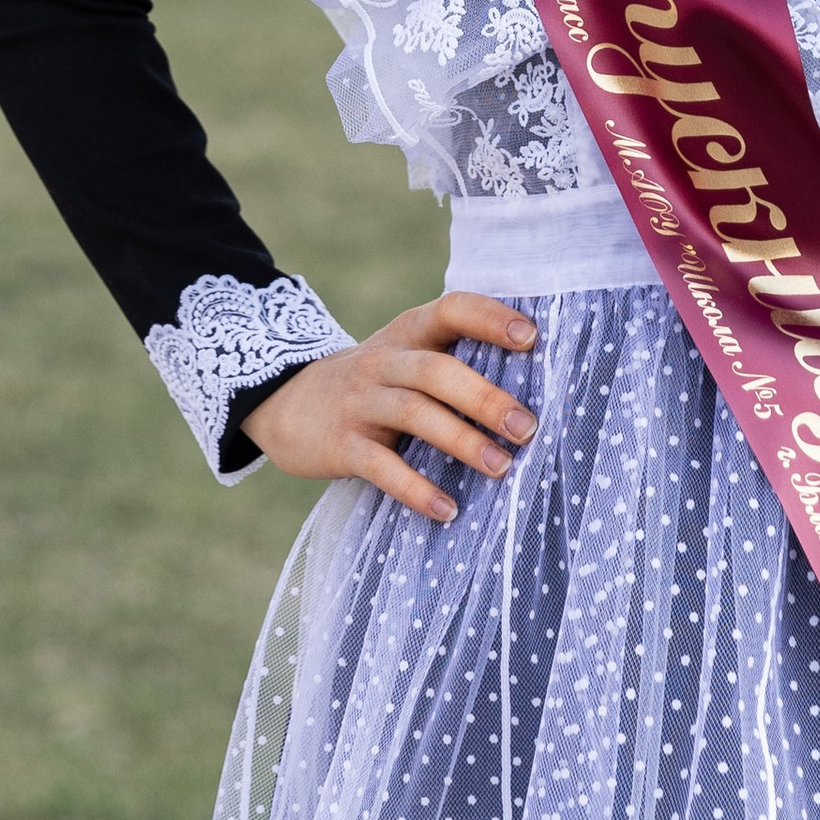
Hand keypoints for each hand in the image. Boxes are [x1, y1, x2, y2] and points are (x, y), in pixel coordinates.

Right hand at [241, 293, 538, 523]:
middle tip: (527, 428)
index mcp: (408, 333)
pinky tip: (448, 509)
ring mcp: (359, 402)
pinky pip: (381, 467)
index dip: (490, 319)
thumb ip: (452, 363)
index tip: (532, 337)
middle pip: (437, 371)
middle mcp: (383, 361)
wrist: (284, 403)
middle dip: (485, 398)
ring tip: (502, 468)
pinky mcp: (341, 445)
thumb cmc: (373, 384)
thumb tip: (535, 391)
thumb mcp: (404, 358)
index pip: (451, 310)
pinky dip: (416, 489)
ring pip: (414, 414)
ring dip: (462, 441)